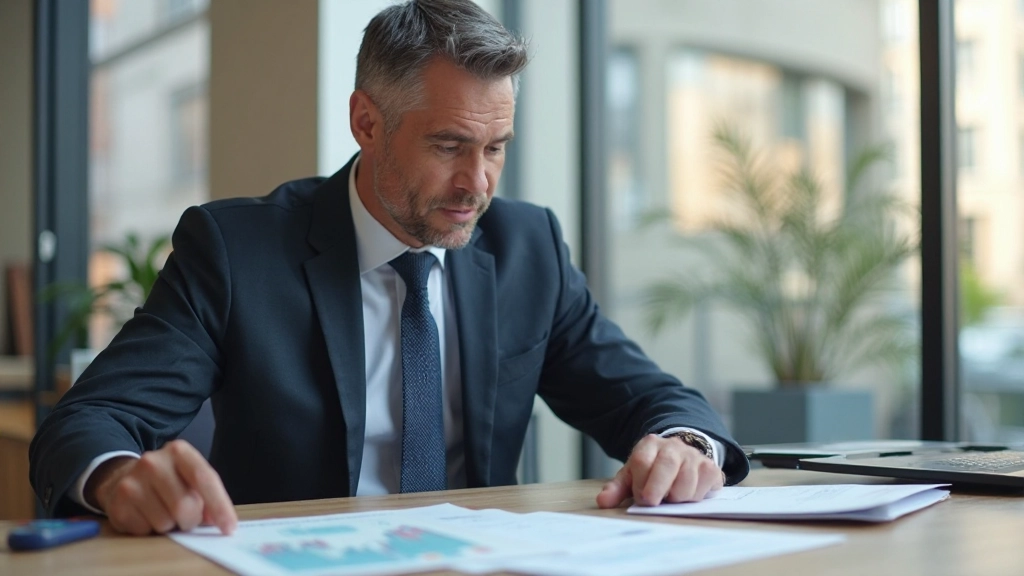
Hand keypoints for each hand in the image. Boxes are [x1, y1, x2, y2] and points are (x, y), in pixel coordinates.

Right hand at [85, 439, 236, 535]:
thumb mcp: (189, 476)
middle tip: (187, 518)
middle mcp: (153, 462)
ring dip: (170, 525)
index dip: (219, 505)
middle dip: (191, 520)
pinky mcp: (117, 504)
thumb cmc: (166, 480)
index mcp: (179, 451)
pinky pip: (144, 530)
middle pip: (184, 506)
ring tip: (163, 512)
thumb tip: (220, 521)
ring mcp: (132, 482)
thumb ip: (207, 494)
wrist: (121, 477)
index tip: (229, 527)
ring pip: (165, 522)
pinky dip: (150, 530)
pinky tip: (146, 515)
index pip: (204, 478)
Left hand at [596, 433, 723, 508]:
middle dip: (658, 488)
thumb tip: (603, 501)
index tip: (641, 499)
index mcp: (649, 445)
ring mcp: (693, 455)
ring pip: (687, 479)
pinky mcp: (710, 467)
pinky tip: (688, 495)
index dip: (641, 483)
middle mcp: (673, 446)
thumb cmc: (652, 471)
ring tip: (671, 498)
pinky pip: (705, 484)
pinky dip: (696, 496)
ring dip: (678, 496)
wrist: (681, 458)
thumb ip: (617, 489)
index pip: (642, 460)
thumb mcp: (632, 477)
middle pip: (667, 464)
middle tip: (653, 502)